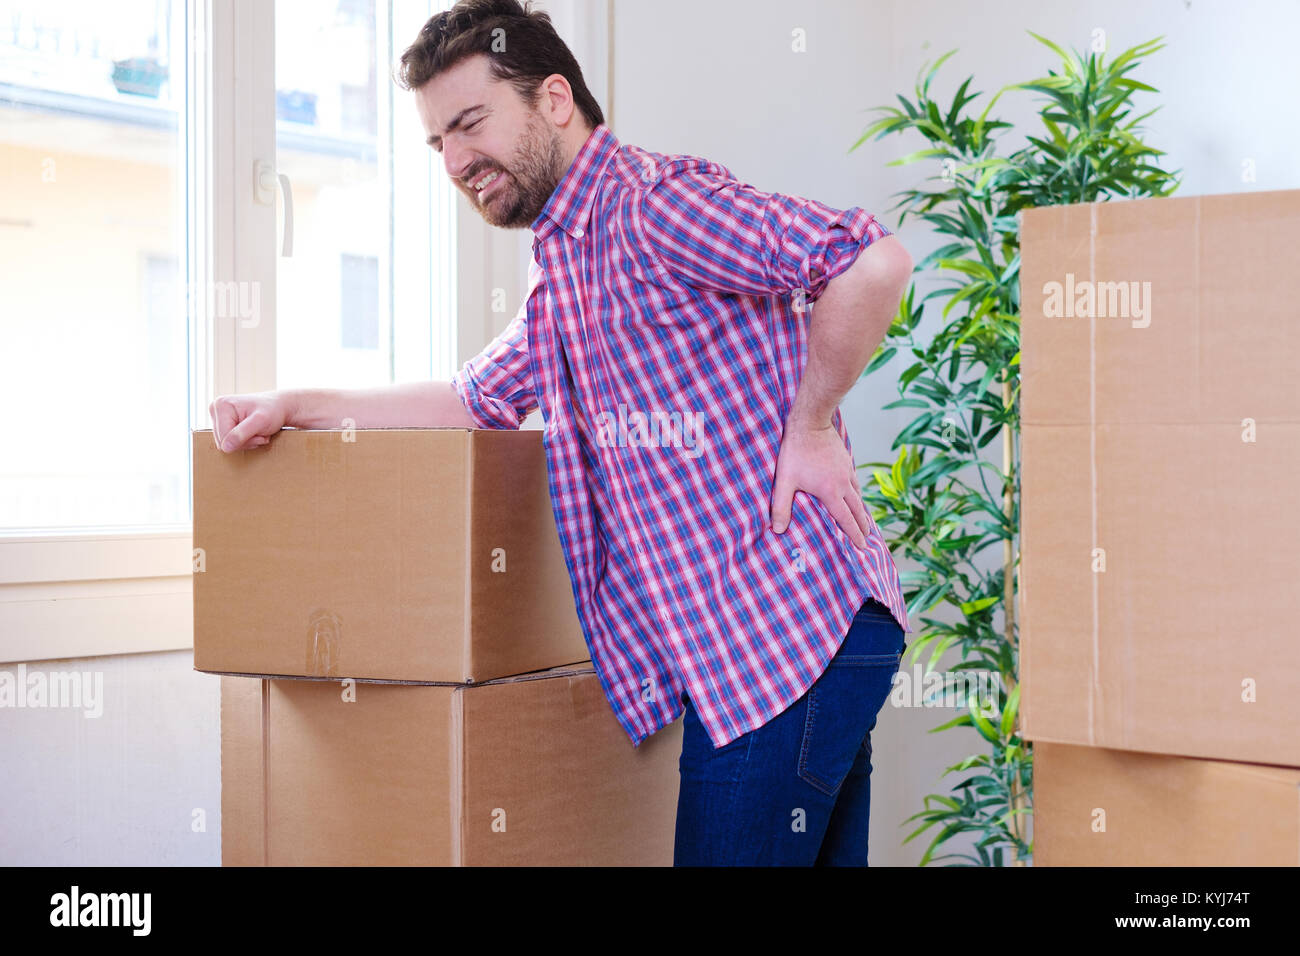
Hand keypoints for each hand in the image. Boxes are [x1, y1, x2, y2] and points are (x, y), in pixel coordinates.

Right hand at [210, 390, 291, 452]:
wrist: (279, 407)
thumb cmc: (272, 411)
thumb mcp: (261, 421)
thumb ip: (242, 434)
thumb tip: (225, 447)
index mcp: (221, 405)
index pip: (223, 438)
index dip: (242, 441)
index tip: (258, 433)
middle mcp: (216, 409)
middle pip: (223, 442)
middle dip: (244, 442)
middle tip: (259, 433)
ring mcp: (218, 416)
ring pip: (226, 444)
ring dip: (246, 442)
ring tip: (257, 432)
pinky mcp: (223, 423)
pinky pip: (229, 442)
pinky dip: (244, 441)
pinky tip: (252, 432)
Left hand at [769, 416, 870, 548]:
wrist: (810, 422)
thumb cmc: (795, 451)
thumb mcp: (784, 481)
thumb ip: (780, 506)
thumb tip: (777, 530)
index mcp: (831, 492)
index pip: (846, 519)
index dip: (854, 534)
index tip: (862, 546)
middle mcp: (843, 484)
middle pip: (857, 509)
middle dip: (863, 526)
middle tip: (868, 539)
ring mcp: (846, 470)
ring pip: (858, 495)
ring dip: (862, 509)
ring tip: (864, 519)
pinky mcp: (845, 459)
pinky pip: (855, 480)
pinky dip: (857, 492)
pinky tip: (854, 492)